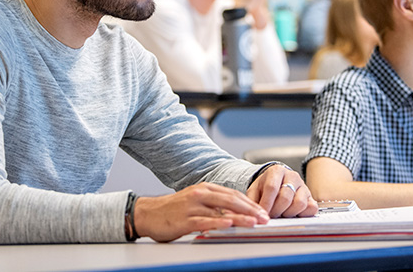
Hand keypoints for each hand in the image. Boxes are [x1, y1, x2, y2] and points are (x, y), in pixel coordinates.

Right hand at [134, 182, 269, 241]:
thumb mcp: (196, 202)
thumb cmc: (174, 210)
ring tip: (254, 222)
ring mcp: (192, 206)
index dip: (249, 202)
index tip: (262, 211)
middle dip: (250, 209)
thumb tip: (236, 213)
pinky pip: (204, 221)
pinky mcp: (184, 219)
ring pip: (221, 210)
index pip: (232, 194)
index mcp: (204, 188)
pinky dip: (218, 222)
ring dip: (240, 217)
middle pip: (230, 200)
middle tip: (264, 218)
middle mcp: (200, 194)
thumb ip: (214, 205)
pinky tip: (228, 225)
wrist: (148, 213)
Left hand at [246, 164, 317, 217]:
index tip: (262, 214)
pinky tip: (291, 214)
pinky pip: (311, 208)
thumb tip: (255, 215)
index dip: (266, 203)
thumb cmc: (264, 187)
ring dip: (288, 213)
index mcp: (277, 171)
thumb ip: (252, 201)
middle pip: (285, 197)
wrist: (276, 183)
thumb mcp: (254, 190)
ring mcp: (303, 186)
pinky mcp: (311, 197)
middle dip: (276, 211)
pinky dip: (301, 214)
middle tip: (270, 216)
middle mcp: (292, 176)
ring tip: (280, 213)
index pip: (272, 188)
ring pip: (299, 203)